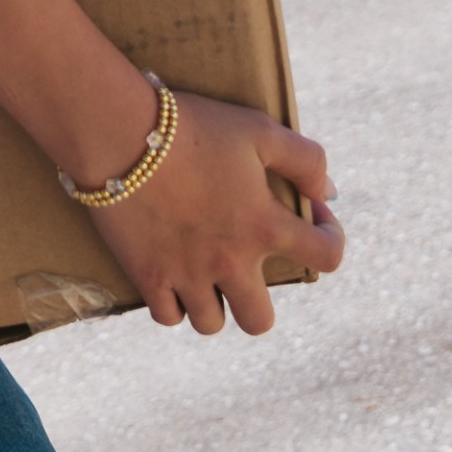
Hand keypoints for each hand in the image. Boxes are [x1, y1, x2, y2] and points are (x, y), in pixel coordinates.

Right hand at [79, 89, 344, 335]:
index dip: (332, 239)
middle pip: (259, 321)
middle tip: (244, 267)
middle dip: (258, 300)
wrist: (120, 133)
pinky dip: (173, 302)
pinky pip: (168, 315)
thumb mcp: (259, 129)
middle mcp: (230, 261)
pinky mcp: (147, 276)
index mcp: (264, 226)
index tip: (315, 220)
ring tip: (205, 274)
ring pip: (210, 324)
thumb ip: (305, 160)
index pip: (327, 256)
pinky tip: (173, 275)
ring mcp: (187, 275)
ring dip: (213, 303)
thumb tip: (327, 193)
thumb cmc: (193, 127)